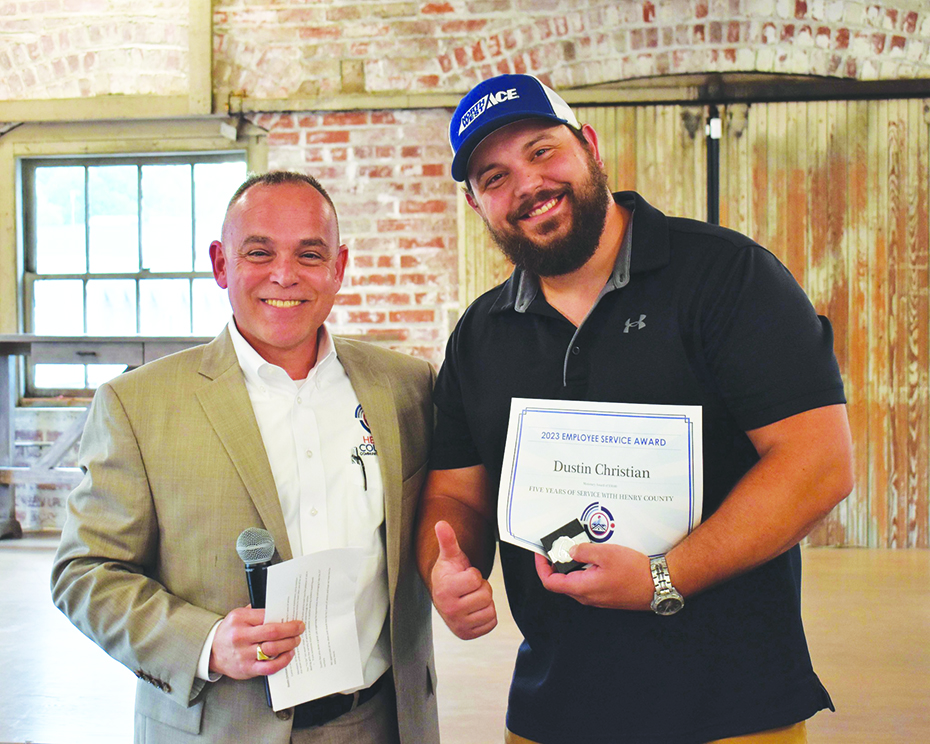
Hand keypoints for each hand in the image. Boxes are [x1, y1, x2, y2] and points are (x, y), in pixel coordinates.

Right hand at [209, 606, 304, 678]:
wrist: (211, 653)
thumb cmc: (230, 632)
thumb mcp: (238, 616)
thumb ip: (256, 613)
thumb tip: (280, 610)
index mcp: (239, 619)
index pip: (267, 616)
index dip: (284, 619)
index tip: (295, 620)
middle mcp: (240, 636)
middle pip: (273, 632)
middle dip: (291, 630)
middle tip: (300, 629)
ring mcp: (243, 654)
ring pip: (273, 649)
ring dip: (289, 644)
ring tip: (296, 641)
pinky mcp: (247, 669)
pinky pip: (269, 667)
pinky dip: (283, 661)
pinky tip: (288, 655)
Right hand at [430, 521, 496, 639]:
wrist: (443, 595)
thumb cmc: (449, 573)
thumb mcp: (449, 556)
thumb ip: (448, 540)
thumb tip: (441, 523)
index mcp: (445, 590)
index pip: (475, 578)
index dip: (474, 574)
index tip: (464, 576)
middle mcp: (450, 611)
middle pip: (485, 595)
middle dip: (481, 588)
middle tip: (469, 587)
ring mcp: (458, 625)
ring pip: (490, 609)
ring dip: (485, 601)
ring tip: (471, 597)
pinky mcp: (467, 634)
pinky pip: (492, 622)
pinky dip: (487, 614)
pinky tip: (475, 608)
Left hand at [535, 542, 653, 610]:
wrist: (659, 585)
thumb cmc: (635, 572)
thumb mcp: (605, 554)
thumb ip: (583, 552)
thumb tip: (570, 551)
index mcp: (582, 588)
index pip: (551, 582)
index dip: (542, 567)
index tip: (541, 554)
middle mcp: (587, 597)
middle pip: (562, 582)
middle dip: (557, 563)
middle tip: (560, 546)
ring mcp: (597, 598)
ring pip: (576, 581)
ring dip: (573, 566)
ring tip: (578, 548)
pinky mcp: (606, 596)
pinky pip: (589, 583)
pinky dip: (585, 570)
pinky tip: (595, 558)